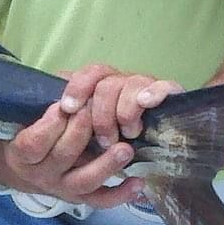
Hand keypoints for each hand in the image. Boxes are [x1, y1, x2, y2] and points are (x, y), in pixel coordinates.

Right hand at [2, 98, 139, 208]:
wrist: (27, 168)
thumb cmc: (31, 131)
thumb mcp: (27, 117)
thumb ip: (44, 102)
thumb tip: (70, 83)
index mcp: (21, 154)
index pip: (33, 143)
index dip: (49, 125)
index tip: (63, 106)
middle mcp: (41, 175)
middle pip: (62, 156)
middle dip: (81, 132)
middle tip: (97, 112)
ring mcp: (62, 188)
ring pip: (84, 180)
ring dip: (106, 164)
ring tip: (125, 149)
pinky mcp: (81, 198)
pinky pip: (100, 200)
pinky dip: (120, 194)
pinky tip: (137, 182)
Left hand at [59, 63, 183, 151]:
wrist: (139, 150)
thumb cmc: (102, 142)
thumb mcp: (79, 132)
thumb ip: (68, 119)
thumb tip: (54, 110)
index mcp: (100, 85)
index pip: (88, 74)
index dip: (77, 88)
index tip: (68, 108)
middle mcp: (121, 82)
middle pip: (108, 82)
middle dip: (103, 113)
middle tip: (105, 140)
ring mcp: (145, 87)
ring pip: (133, 83)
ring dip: (126, 110)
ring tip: (128, 133)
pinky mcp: (169, 96)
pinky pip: (166, 86)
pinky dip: (156, 92)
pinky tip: (146, 103)